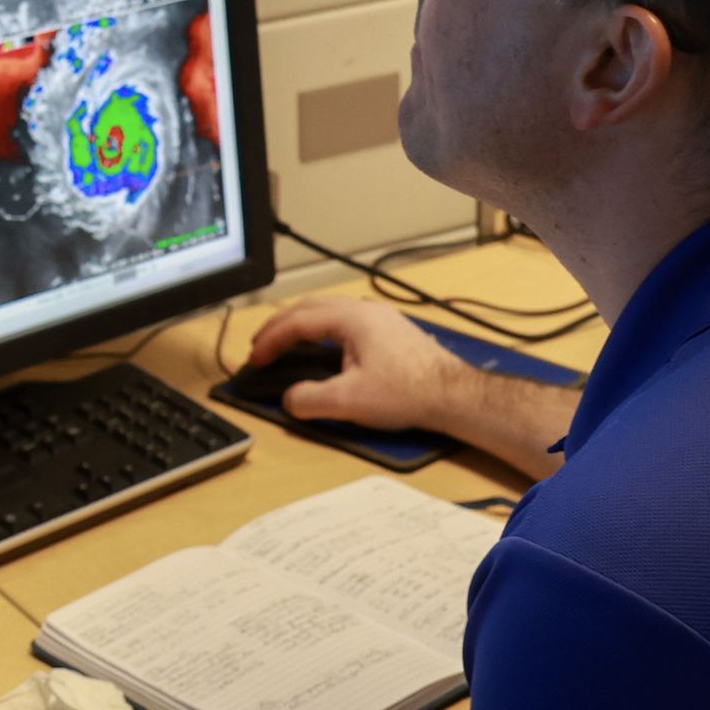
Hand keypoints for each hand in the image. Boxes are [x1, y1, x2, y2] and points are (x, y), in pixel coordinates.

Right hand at [244, 296, 472, 435]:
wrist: (454, 396)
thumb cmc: (409, 392)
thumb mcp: (349, 401)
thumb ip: (309, 400)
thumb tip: (290, 400)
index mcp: (352, 318)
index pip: (297, 321)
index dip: (270, 340)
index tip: (255, 358)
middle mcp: (366, 310)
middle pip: (310, 307)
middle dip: (280, 326)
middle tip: (261, 347)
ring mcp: (380, 318)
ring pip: (328, 311)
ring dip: (301, 325)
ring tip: (285, 343)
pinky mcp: (391, 331)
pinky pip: (345, 320)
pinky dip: (322, 330)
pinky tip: (323, 347)